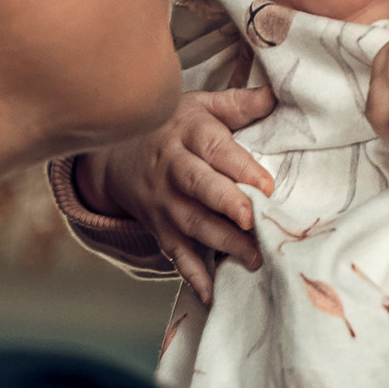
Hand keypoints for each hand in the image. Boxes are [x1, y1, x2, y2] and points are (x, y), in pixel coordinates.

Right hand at [76, 84, 274, 301]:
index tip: (266, 185)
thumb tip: (275, 94)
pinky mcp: (159, 228)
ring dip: (221, 243)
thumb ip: (237, 104)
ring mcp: (164, 202)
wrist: (113, 153)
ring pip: (191, 224)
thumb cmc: (171, 126)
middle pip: (199, 187)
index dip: (239, 167)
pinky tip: (212, 293)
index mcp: (188, 134)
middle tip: (252, 220)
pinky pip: (175, 253)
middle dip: (226, 204)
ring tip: (253, 259)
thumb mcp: (199, 106)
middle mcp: (173, 169)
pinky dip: (192, 275)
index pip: (215, 149)